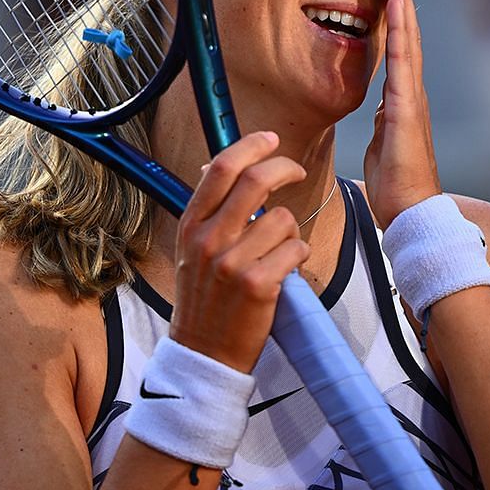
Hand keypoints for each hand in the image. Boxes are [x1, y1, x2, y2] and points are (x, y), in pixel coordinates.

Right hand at [168, 131, 309, 372]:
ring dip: (292, 231)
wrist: (204, 351)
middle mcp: (208, 240)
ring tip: (279, 251)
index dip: (251, 146)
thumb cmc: (205, 298)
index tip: (271, 139)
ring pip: (283, 218)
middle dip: (286, 168)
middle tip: (298, 172)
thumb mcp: (191, 249)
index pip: (220, 168)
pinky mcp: (258, 285)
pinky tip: (284, 271)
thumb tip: (215, 167)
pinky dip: (298, 256)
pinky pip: (296, 250)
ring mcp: (232, 263)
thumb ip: (208, 211)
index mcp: (191, 225)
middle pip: (256, 180)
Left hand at [364, 0, 441, 229]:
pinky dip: (398, 34)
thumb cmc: (397, 183)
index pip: (400, 43)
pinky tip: (394, 9)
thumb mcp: (384, 141)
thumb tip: (385, 104)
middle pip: (407, 30)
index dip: (396, 8)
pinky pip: (401, 64)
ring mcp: (412, 97)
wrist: (410, 212)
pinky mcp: (407, 109)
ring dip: (403, 1)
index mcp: (404, 96)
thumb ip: (386, 118)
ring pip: (407, 38)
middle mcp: (412, 90)